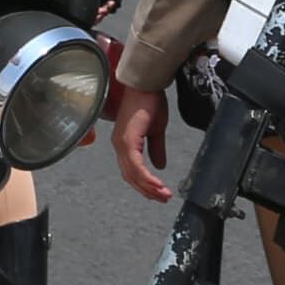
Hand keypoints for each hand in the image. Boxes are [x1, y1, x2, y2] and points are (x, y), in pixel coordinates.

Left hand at [108, 82, 174, 202]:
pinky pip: (136, 166)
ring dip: (149, 188)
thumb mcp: (156, 130)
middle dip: (147, 191)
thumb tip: (159, 166)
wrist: (147, 85)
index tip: (159, 193)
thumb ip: (156, 149)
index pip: (131, 171)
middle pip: (131, 177)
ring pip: (133, 174)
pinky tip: (158, 185)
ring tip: (164, 195)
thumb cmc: (148, 101)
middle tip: (163, 198)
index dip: (144, 184)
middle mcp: (119, 145)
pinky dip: (147, 178)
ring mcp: (122, 143)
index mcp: (124, 143)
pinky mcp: (128, 140)